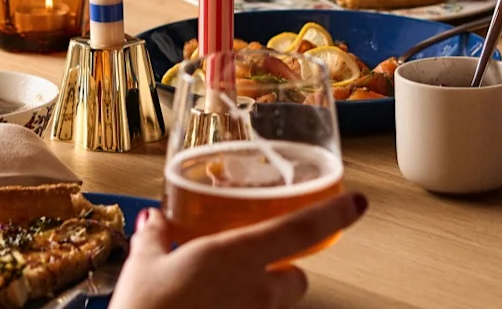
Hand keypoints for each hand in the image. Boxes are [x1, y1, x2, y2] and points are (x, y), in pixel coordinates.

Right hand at [109, 193, 367, 308]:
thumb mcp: (143, 265)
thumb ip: (156, 237)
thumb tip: (155, 222)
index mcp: (237, 255)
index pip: (302, 229)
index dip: (335, 214)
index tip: (358, 203)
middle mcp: (255, 291)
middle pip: (297, 280)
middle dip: (284, 272)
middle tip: (255, 266)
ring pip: (273, 307)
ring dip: (259, 299)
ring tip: (221, 294)